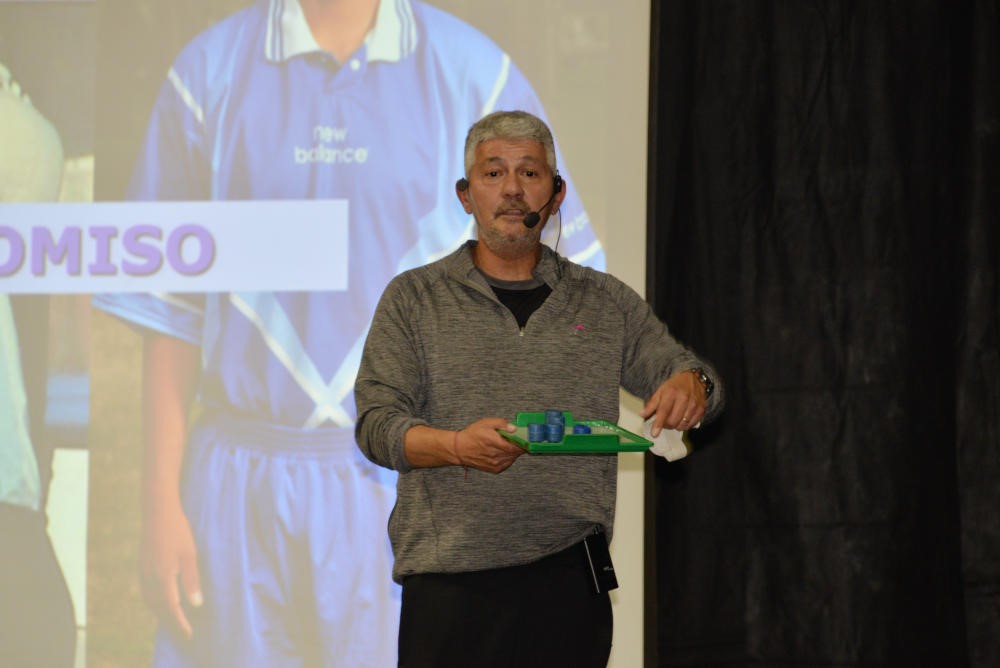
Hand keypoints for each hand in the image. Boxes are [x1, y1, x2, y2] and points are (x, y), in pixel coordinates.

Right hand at [140, 501, 202, 639]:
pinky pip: (146, 593)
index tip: (189, 634)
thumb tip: (196, 605)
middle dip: (171, 623)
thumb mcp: (190, 554)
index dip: (180, 623)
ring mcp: (143, 572)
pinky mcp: (142, 567)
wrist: (158, 512)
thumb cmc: (178, 531)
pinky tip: (160, 603)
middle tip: (183, 634)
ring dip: (161, 615)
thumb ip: (192, 580)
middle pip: (159, 609)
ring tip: (173, 623)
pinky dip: (153, 604)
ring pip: (150, 602)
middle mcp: (150, 578)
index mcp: (163, 576)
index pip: (171, 608)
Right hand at [453, 418, 522, 473]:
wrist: (460, 449)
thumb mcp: (486, 423)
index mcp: (495, 443)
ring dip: (514, 452)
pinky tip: (505, 452)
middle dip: (520, 446)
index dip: (524, 443)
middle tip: (521, 440)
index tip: (527, 438)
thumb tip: (514, 428)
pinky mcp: (495, 469)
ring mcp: (496, 464)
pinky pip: (507, 463)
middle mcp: (496, 455)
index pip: (516, 446)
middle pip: (516, 453)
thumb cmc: (472, 434)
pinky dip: (509, 458)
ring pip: (512, 458)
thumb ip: (501, 424)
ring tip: (511, 445)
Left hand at [640, 370, 706, 435]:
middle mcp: (684, 398)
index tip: (654, 433)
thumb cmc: (675, 386)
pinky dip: (685, 425)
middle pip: (673, 421)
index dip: (658, 423)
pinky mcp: (701, 409)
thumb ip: (652, 404)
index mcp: (671, 392)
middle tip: (664, 421)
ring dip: (675, 426)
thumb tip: (642, 415)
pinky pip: (691, 425)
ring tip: (674, 419)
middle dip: (666, 425)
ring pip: (682, 425)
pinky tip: (682, 419)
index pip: (664, 411)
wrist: (693, 378)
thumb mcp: (660, 391)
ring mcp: (694, 404)